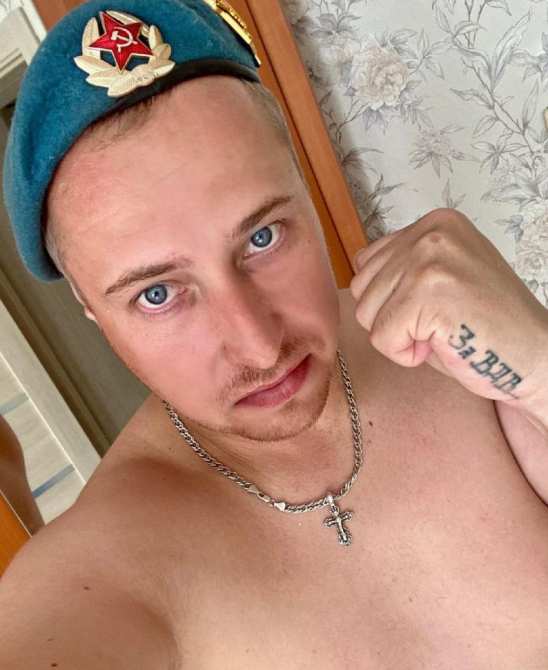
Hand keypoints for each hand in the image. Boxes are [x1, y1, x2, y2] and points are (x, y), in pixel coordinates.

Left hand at [350, 208, 547, 407]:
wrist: (534, 357)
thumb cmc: (486, 326)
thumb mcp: (440, 276)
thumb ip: (402, 265)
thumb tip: (358, 272)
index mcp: (436, 223)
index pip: (367, 262)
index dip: (391, 299)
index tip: (432, 307)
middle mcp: (432, 233)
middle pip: (361, 288)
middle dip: (391, 317)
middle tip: (438, 323)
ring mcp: (430, 261)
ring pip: (366, 313)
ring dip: (398, 335)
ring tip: (440, 332)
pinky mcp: (429, 293)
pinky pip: (382, 337)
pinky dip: (405, 354)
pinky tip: (441, 345)